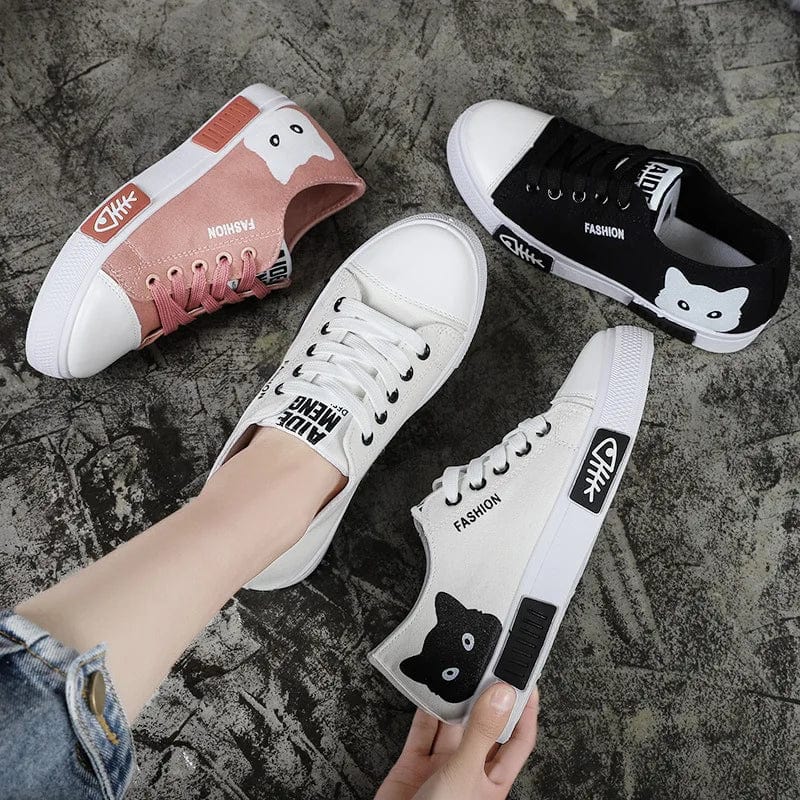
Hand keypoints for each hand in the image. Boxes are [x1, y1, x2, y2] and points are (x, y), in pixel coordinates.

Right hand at [375, 683, 538, 799]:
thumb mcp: (466, 774)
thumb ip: (482, 733)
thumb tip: (504, 694)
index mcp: (493, 780)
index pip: (519, 738)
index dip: (525, 710)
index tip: (525, 678)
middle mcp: (470, 771)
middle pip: (483, 726)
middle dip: (484, 698)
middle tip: (486, 665)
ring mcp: (441, 768)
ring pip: (451, 725)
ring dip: (453, 702)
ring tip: (457, 673)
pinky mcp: (413, 765)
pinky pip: (422, 731)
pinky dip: (424, 710)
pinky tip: (428, 692)